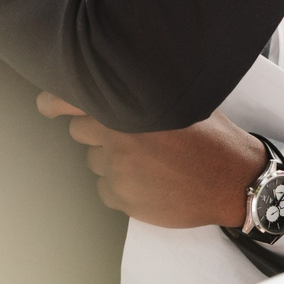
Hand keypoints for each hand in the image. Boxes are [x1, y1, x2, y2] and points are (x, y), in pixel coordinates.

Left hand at [35, 92, 264, 228]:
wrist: (235, 182)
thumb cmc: (215, 139)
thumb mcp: (185, 102)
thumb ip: (147, 94)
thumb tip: (122, 83)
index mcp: (132, 109)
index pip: (73, 98)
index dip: (55, 100)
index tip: (47, 104)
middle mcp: (119, 138)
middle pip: (81, 131)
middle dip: (98, 132)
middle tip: (126, 136)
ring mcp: (120, 171)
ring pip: (96, 162)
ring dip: (113, 160)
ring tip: (149, 161)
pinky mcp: (124, 199)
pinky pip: (107, 190)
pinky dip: (123, 187)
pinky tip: (151, 182)